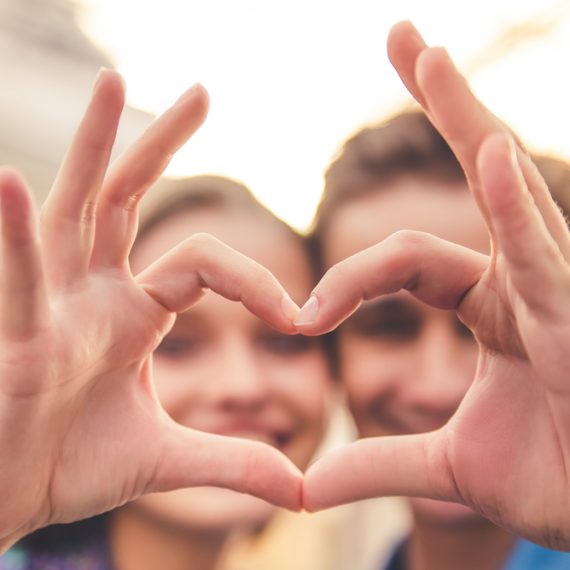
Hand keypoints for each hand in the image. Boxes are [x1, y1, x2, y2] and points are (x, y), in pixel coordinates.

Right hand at [0, 71, 301, 549]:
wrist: (12, 498)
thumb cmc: (72, 465)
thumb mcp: (166, 459)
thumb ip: (232, 463)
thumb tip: (301, 488)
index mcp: (132, 313)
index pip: (204, 265)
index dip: (255, 281)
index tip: (296, 315)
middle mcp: (92, 293)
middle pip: (131, 201)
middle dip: (162, 144)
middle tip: (203, 92)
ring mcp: (51, 306)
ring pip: (78, 210)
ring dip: (95, 148)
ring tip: (115, 82)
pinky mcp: (18, 338)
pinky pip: (18, 279)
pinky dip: (17, 235)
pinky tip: (9, 182)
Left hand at [299, 21, 569, 549]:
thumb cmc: (552, 482)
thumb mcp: (445, 467)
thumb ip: (377, 464)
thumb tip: (304, 486)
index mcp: (492, 306)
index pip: (406, 260)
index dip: (347, 282)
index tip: (303, 317)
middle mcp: (526, 279)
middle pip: (476, 177)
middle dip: (442, 108)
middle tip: (405, 41)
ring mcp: (558, 289)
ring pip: (507, 193)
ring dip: (467, 121)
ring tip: (428, 54)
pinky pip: (541, 254)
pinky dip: (514, 210)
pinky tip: (484, 157)